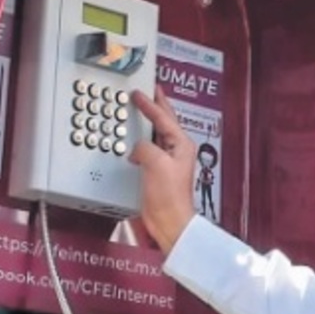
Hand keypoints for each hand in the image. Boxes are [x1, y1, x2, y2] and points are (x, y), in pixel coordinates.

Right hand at [128, 87, 196, 255]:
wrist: (169, 221)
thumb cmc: (169, 196)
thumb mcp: (155, 163)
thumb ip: (144, 147)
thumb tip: (136, 148)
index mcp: (181, 144)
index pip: (163, 117)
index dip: (150, 103)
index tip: (140, 92)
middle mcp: (177, 151)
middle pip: (164, 122)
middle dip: (155, 106)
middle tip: (148, 92)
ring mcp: (167, 161)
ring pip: (156, 134)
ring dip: (147, 122)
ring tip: (140, 111)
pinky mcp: (157, 172)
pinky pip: (148, 150)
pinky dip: (140, 141)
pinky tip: (133, 141)